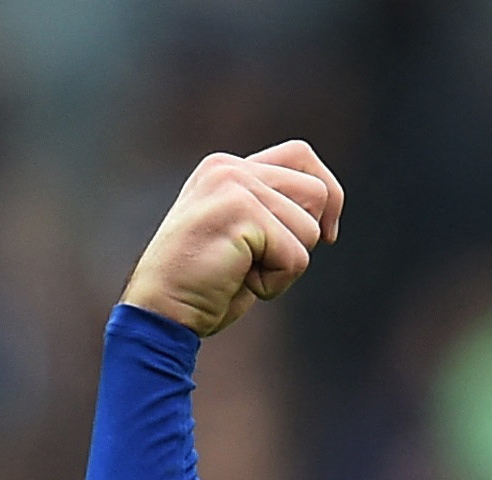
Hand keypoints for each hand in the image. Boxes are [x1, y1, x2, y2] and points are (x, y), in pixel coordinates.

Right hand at [120, 140, 345, 336]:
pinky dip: (276, 283)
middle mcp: (229, 167)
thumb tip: (327, 212)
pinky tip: (237, 280)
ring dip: (286, 265)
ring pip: (309, 228)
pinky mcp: (239, 211)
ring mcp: (232, 184)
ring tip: (242, 271)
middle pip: (317, 191)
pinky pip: (295, 257)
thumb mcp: (245, 239)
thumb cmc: (206, 286)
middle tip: (260, 260)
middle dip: (304, 238)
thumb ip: (274, 212)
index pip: (302, 155)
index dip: (329, 196)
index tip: (328, 235)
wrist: (162, 312)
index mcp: (228, 168)